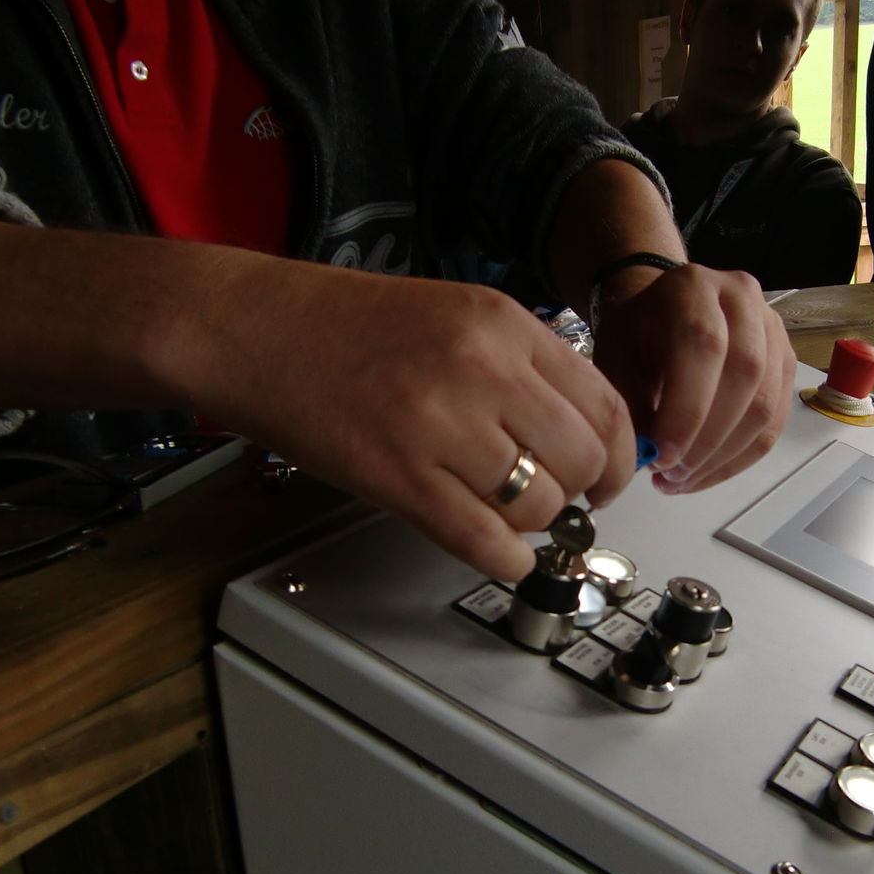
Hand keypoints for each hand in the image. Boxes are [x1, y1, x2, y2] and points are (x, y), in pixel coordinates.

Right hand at [183, 267, 635, 582]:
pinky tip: (499, 552)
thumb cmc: (346, 326)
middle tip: (560, 500)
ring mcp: (440, 425)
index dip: (618, 455)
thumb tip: (580, 431)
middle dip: (581, 493)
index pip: (605, 404)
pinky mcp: (399, 477)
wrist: (256, 330)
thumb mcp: (457, 314)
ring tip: (509, 514)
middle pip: (582, 459)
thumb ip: (523, 364)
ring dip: (536, 525)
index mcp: (504, 323)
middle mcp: (483, 369)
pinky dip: (506, 560)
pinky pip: (485, 541)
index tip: (608, 475)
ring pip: (541, 505)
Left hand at [591, 263, 794, 494]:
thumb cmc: (637, 335)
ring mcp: (773, 330)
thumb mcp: (615, 358)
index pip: (703, 347)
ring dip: (723, 457)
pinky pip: (774, 422)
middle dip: (707, 442)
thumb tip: (650, 456)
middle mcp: (743, 298)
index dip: (686, 410)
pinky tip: (705, 473)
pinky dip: (740, 457)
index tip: (661, 458)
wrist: (663, 314)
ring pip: (764, 406)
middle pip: (744, 377)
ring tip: (682, 481)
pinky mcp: (785, 362)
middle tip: (670, 477)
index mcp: (693, 287)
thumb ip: (630, 401)